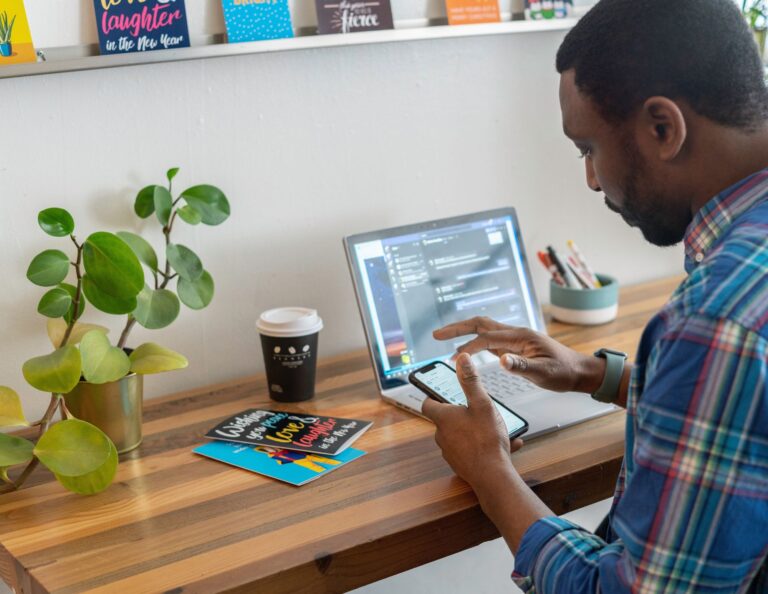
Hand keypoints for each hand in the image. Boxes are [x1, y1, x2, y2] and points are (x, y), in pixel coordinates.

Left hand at [421, 353, 522, 487]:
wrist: (492, 476)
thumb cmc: (486, 439)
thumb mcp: (482, 404)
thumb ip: (471, 381)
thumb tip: (462, 359)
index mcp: (444, 418)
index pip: (428, 404)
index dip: (433, 397)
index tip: (441, 392)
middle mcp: (442, 435)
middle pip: (446, 420)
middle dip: (461, 414)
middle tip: (478, 409)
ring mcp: (450, 452)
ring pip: (461, 435)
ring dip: (476, 430)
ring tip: (498, 428)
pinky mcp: (461, 465)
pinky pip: (472, 450)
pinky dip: (484, 445)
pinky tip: (506, 445)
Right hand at [433, 316, 604, 393]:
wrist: (579, 371)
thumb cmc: (564, 372)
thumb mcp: (545, 373)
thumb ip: (522, 367)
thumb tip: (501, 361)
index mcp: (520, 337)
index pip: (486, 337)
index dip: (467, 344)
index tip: (451, 353)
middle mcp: (515, 334)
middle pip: (480, 324)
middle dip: (457, 328)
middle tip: (436, 334)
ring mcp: (514, 339)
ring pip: (484, 330)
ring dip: (463, 333)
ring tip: (444, 339)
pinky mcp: (515, 347)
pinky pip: (490, 340)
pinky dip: (474, 342)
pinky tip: (467, 350)